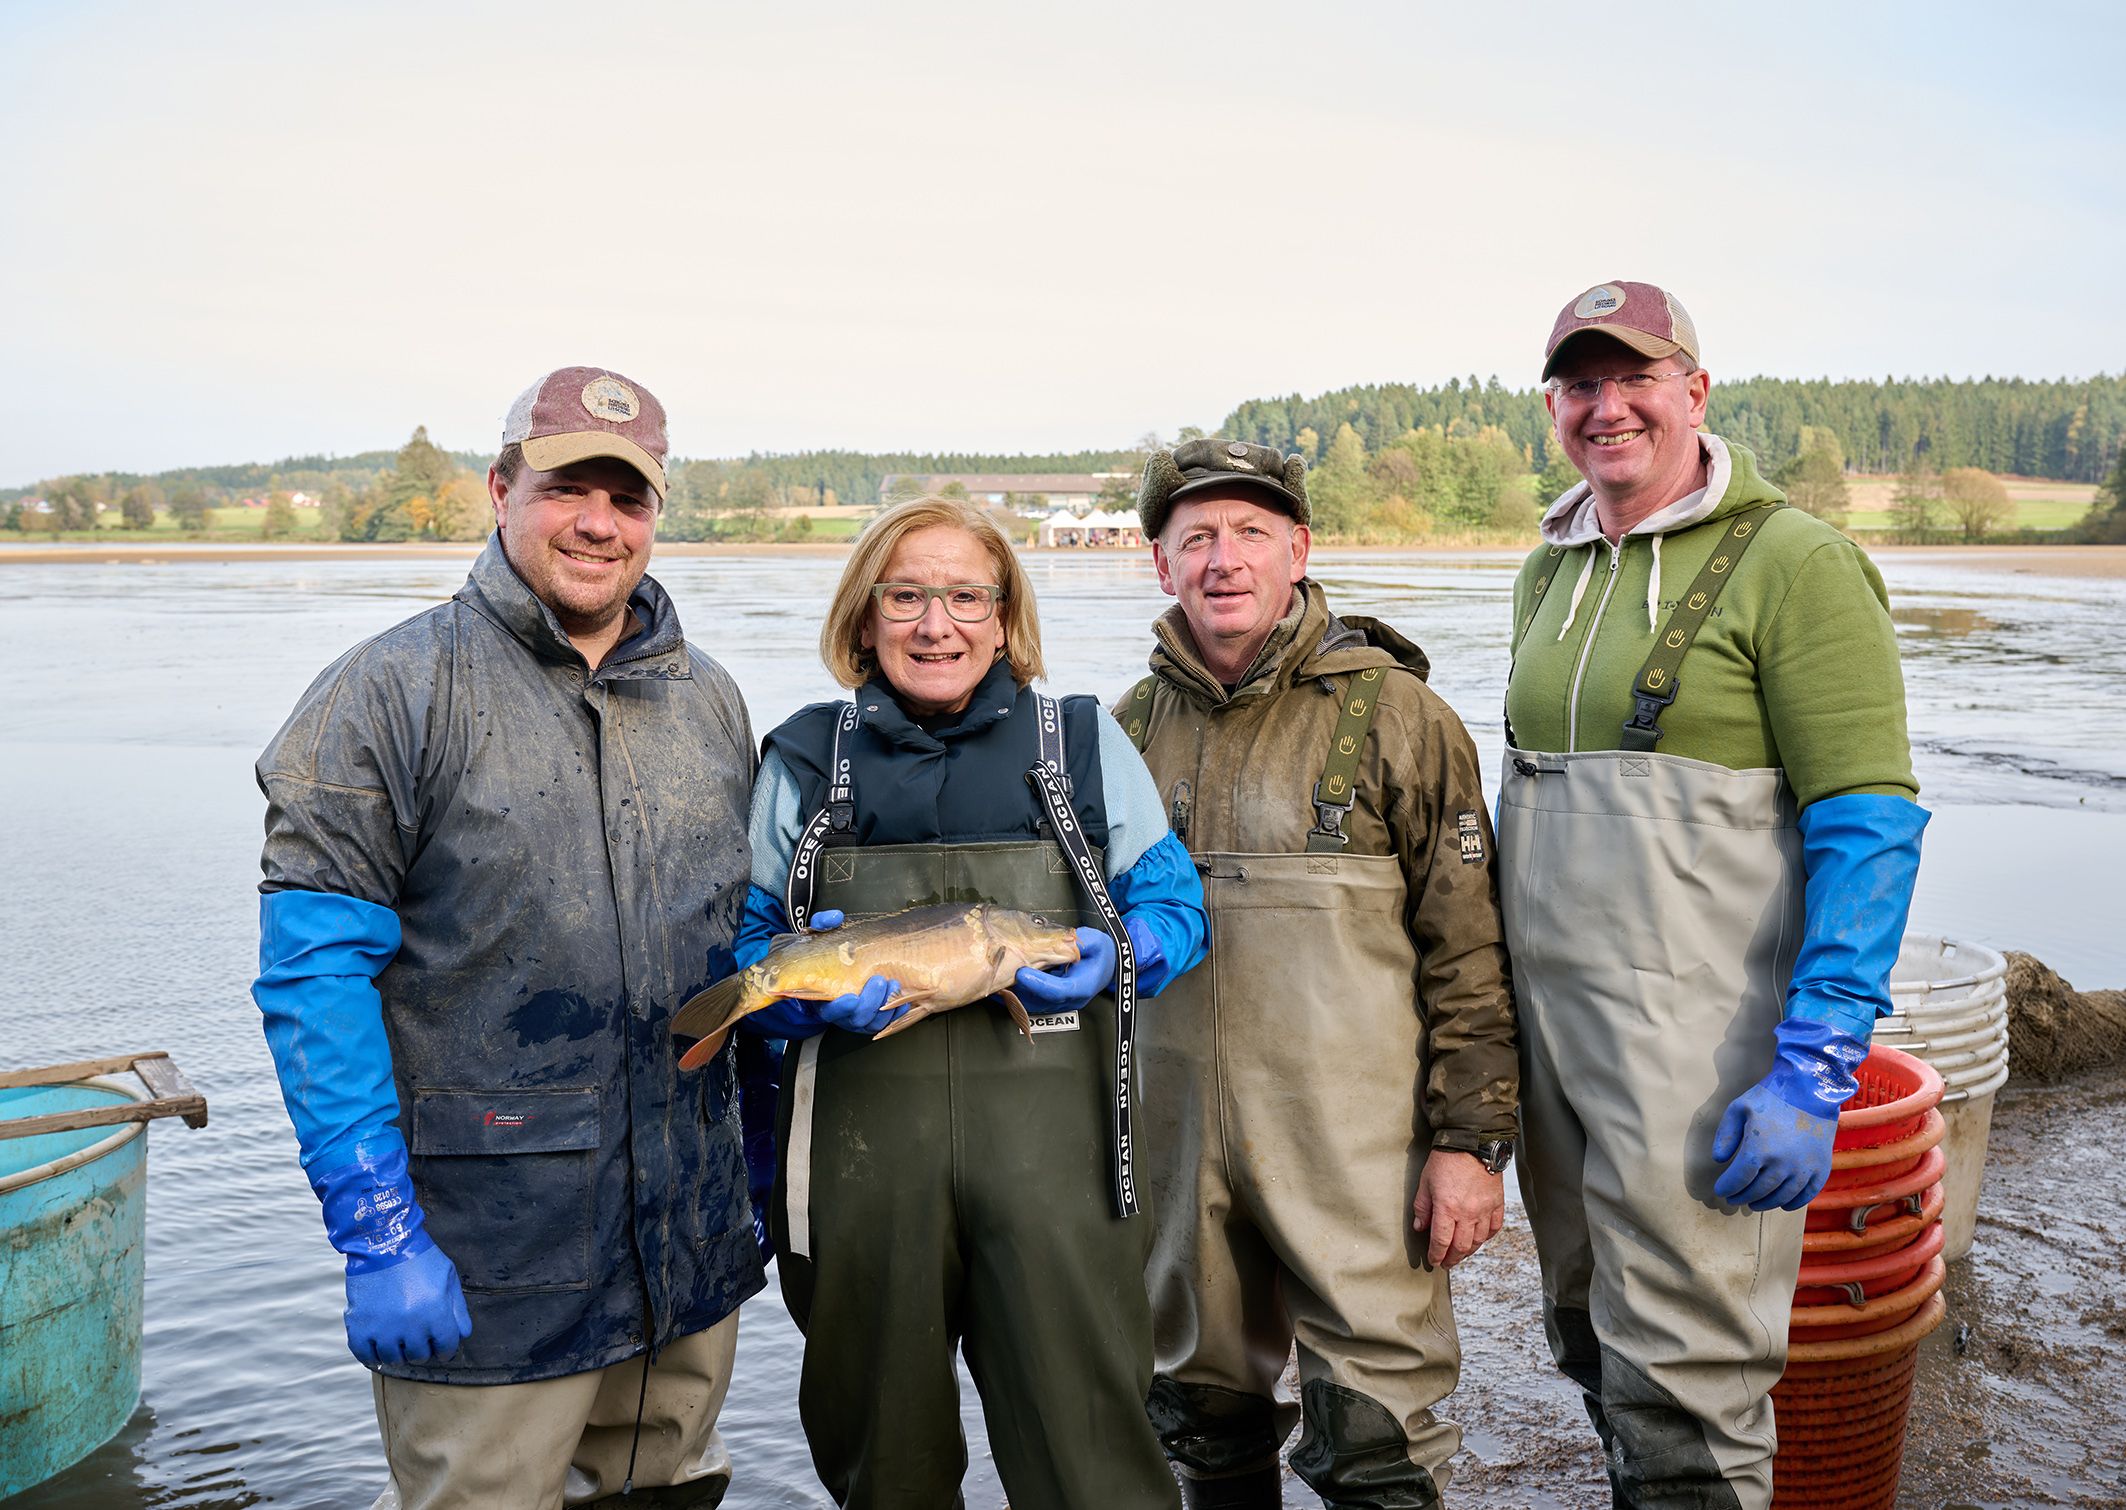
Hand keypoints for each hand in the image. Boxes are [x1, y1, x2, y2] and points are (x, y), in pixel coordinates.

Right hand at [343, 1240, 472, 1364]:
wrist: (383, 1242)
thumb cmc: (419, 1258)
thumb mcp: (448, 1277)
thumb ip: (458, 1309)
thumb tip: (462, 1335)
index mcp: (436, 1313)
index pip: (446, 1347)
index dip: (446, 1348)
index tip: (440, 1345)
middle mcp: (411, 1326)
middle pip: (419, 1355)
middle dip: (422, 1348)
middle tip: (418, 1338)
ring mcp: (383, 1329)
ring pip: (393, 1358)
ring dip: (398, 1351)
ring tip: (399, 1338)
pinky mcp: (360, 1327)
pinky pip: (366, 1356)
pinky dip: (372, 1355)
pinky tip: (378, 1347)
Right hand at [794, 912, 906, 1032]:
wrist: (834, 969)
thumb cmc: (826, 956)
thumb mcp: (821, 936)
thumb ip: (823, 924)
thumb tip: (834, 918)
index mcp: (824, 997)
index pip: (831, 1010)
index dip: (841, 1007)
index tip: (852, 998)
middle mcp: (841, 1012)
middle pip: (857, 1018)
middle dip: (870, 1002)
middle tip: (880, 981)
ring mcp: (858, 1017)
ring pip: (873, 1022)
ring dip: (886, 1006)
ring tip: (894, 984)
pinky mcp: (874, 1017)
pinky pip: (886, 1022)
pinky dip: (896, 1013)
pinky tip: (904, 999)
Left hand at [1013, 927, 1116, 1009]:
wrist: (1109, 967)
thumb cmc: (1102, 955)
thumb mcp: (1098, 942)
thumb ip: (1087, 941)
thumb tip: (1074, 939)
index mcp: (1083, 986)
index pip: (1058, 990)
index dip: (1038, 983)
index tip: (1022, 973)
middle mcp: (1072, 999)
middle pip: (1042, 1000)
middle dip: (1022, 988)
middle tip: (1004, 975)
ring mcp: (1063, 1003)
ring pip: (1036, 1004)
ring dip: (1017, 995)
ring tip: (1001, 981)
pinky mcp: (1054, 1002)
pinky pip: (1033, 1003)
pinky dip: (1019, 996)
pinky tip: (1006, 986)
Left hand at [1411, 1150, 1504, 1268]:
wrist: (1472, 1142)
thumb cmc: (1446, 1159)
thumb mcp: (1426, 1182)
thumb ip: (1422, 1207)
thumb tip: (1420, 1227)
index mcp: (1447, 1208)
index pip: (1441, 1241)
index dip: (1436, 1255)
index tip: (1433, 1260)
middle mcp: (1468, 1213)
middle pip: (1461, 1247)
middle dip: (1452, 1259)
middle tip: (1446, 1263)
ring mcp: (1485, 1209)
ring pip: (1478, 1241)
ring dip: (1468, 1252)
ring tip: (1460, 1254)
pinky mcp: (1497, 1203)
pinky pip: (1494, 1228)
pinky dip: (1486, 1237)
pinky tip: (1479, 1239)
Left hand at [1711, 1083, 1838, 1210]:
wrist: (1810, 1090)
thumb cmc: (1771, 1097)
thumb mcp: (1739, 1108)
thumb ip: (1725, 1135)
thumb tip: (1718, 1160)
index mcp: (1759, 1149)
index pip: (1738, 1179)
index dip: (1727, 1188)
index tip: (1720, 1190)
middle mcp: (1782, 1164)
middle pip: (1758, 1191)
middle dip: (1742, 1197)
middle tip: (1734, 1199)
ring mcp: (1804, 1168)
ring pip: (1781, 1197)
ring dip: (1765, 1203)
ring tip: (1753, 1204)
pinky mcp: (1821, 1168)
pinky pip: (1806, 1195)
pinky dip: (1793, 1203)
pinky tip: (1782, 1204)